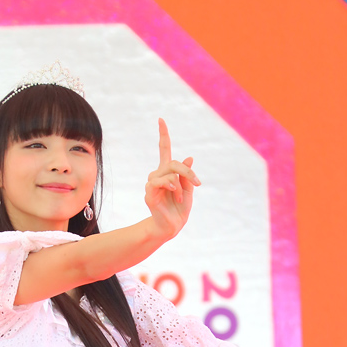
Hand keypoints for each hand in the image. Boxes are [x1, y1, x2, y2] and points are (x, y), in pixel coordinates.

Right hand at [144, 118, 200, 238]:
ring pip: (168, 172)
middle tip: (197, 183)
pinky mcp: (149, 194)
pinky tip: (174, 193)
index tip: (161, 120)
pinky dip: (171, 186)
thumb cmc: (180, 209)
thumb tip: (189, 158)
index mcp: (168, 173)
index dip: (163, 135)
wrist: (173, 226)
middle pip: (172, 162)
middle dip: (187, 171)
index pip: (164, 150)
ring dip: (179, 184)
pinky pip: (161, 182)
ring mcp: (152, 184)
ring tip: (180, 197)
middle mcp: (158, 175)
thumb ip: (187, 175)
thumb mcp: (188, 190)